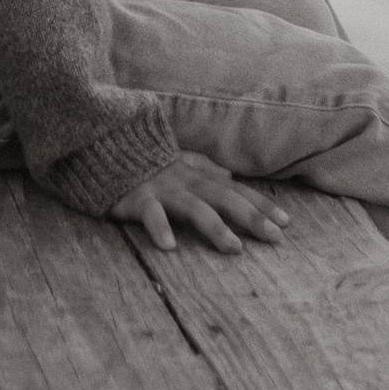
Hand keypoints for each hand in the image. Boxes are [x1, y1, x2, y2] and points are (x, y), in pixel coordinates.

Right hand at [109, 154, 289, 252]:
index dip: (260, 204)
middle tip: (276, 238)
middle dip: (250, 216)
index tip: (287, 223)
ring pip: (192, 206)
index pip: (234, 189)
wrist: (101, 141)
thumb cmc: (142, 158)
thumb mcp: (177, 160)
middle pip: (223, 197)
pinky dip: (159, 227)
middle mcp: (184, 180)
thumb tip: (229, 175)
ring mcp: (161, 188)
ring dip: (214, 226)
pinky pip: (149, 213)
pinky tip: (170, 247)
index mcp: (195, 174)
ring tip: (234, 248)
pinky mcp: (136, 197)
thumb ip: (203, 167)